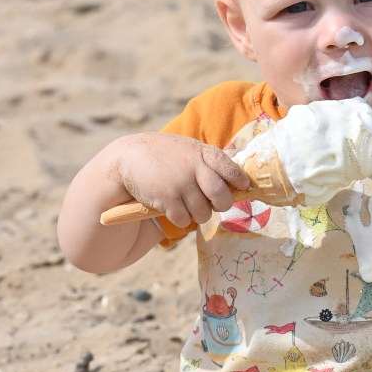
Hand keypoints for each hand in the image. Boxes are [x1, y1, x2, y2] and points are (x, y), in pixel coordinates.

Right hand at [112, 133, 249, 227]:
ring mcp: (180, 184)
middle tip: (215, 204)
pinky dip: (182, 219)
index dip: (239, 180)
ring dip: (199, 214)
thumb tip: (238, 183)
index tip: (243, 187)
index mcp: (202, 153)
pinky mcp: (166, 199)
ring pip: (204, 213)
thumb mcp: (189, 150)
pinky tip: (174, 208)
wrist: (129, 157)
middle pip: (221, 196)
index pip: (229, 168)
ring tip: (189, 204)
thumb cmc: (166, 155)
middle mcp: (193, 168)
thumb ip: (209, 162)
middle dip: (222, 205)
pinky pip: (185, 220)